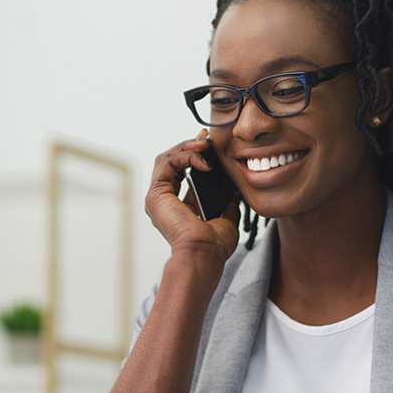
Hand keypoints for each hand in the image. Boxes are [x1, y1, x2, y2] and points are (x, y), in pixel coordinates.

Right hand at [145, 129, 240, 264]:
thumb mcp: (226, 218)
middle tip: (207, 137)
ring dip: (187, 147)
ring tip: (205, 144)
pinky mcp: (156, 194)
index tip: (210, 144)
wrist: (204, 255)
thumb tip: (236, 190)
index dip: (195, 155)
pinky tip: (202, 159)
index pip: (182, 171)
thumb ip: (227, 203)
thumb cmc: (213, 246)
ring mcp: (157, 198)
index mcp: (177, 206)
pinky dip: (185, 155)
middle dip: (190, 146)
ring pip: (167, 158)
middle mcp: (164, 201)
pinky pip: (167, 163)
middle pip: (172, 162)